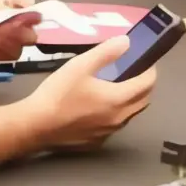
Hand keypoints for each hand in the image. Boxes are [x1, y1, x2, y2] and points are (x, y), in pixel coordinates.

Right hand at [24, 37, 157, 150]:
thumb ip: (106, 52)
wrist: (36, 126)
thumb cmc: (58, 94)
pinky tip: (97, 107)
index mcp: (119, 99)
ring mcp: (109, 133)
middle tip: (131, 71)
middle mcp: (120, 119)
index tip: (144, 60)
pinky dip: (115, 114)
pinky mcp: (97, 142)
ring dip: (130, 100)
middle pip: (144, 100)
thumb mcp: (80, 65)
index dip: (150, 70)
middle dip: (143, 85)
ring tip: (114, 87)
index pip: (148, 83)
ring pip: (129, 114)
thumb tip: (127, 42)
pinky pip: (114, 125)